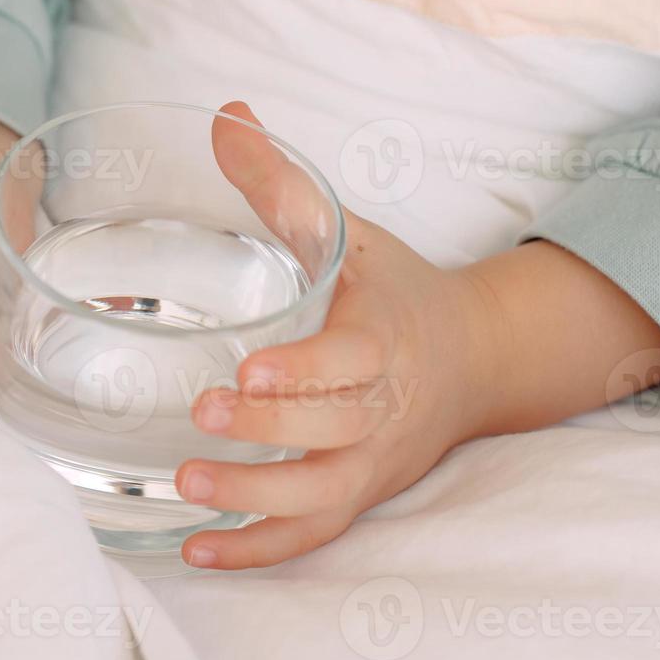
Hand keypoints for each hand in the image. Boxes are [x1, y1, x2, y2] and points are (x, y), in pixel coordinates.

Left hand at [176, 103, 659, 569]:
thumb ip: (283, 181)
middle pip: (336, 431)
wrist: (473, 359)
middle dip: (271, 431)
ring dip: (259, 499)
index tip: (250, 369)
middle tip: (201, 413)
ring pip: (325, 493)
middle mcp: (386, 406)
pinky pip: (316, 533)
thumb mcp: (350, 231)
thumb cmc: (393, 290)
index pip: (354, 359)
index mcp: (386, 334)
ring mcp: (375, 459)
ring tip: (186, 485)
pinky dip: (262, 548)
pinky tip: (198, 547)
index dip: (307, 369)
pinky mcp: (360, 494)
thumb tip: (227, 112)